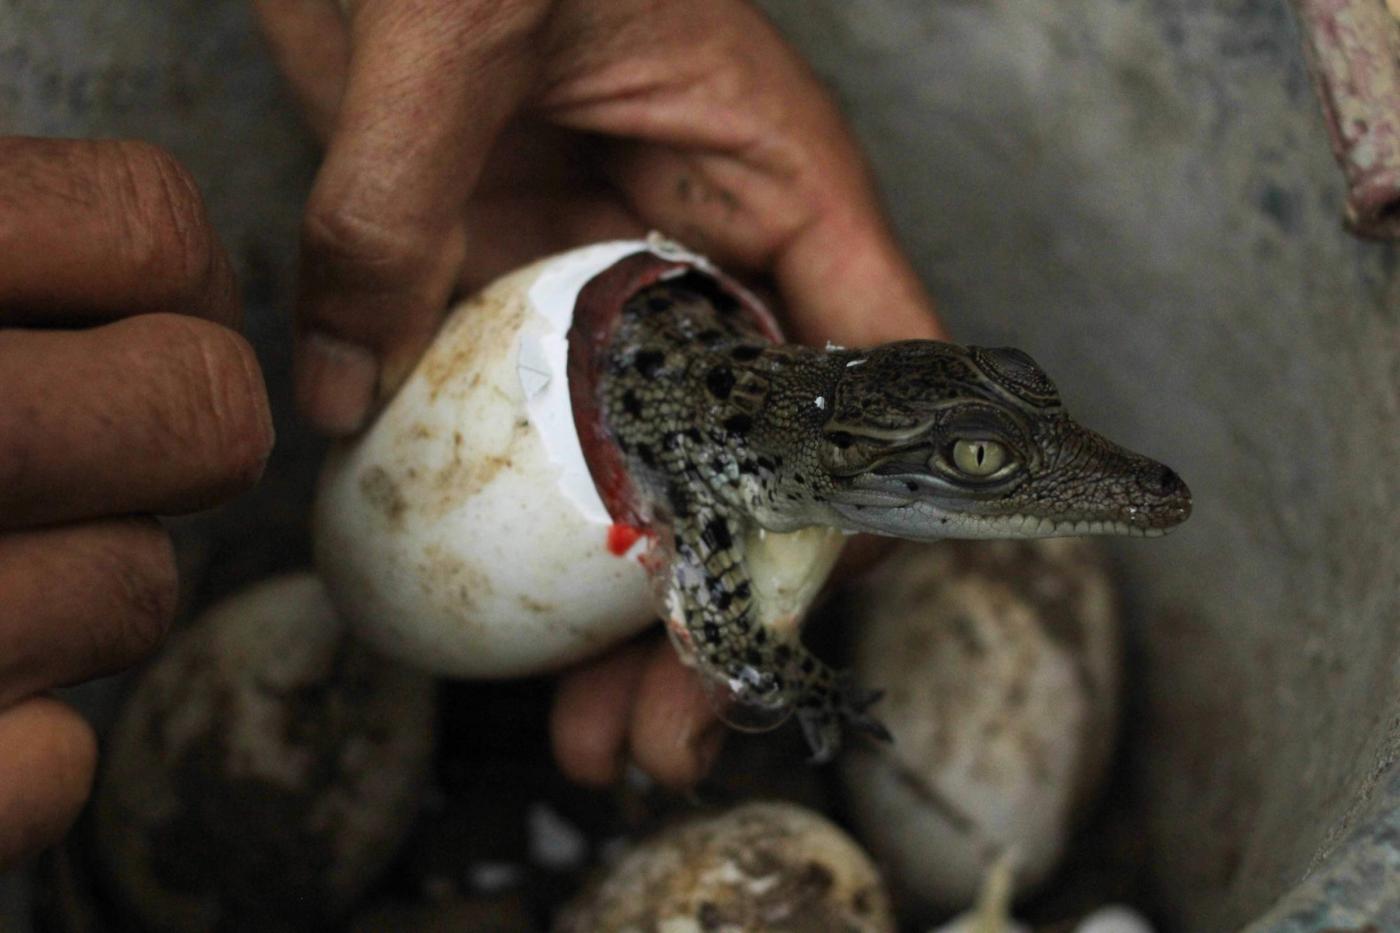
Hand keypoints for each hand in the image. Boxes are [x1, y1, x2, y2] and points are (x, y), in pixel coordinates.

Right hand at [0, 138, 273, 867]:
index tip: (143, 313)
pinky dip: (16, 743)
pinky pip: (45, 762)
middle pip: (199, 411)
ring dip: (81, 590)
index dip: (170, 278)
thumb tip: (154, 258)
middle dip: (173, 439)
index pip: (146, 225)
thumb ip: (4, 256)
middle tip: (86, 453)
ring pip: (136, 590)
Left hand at [255, 0, 944, 787]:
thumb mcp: (454, 22)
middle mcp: (704, 242)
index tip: (767, 621)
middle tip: (653, 734)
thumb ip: (399, 201)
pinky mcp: (504, 280)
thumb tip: (350, 388)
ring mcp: (604, 274)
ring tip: (577, 730)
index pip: (865, 368)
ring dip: (611, 605)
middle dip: (713, 608)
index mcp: (768, 176)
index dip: (844, 509)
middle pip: (751, 459)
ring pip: (640, 468)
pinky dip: (505, 519)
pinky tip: (478, 609)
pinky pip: (519, 422)